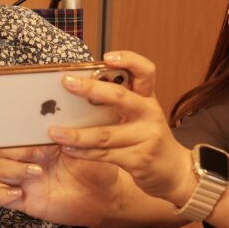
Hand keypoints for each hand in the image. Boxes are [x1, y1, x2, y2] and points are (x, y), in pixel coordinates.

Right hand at [0, 144, 121, 226]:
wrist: (105, 199)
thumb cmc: (99, 169)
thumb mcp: (90, 147)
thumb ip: (74, 135)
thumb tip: (60, 124)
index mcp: (42, 141)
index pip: (17, 132)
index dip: (19, 133)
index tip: (34, 137)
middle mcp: (30, 158)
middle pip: (3, 149)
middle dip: (14, 151)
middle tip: (36, 156)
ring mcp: (26, 179)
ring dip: (10, 170)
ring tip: (36, 173)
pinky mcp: (26, 200)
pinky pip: (2, 196)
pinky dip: (4, 194)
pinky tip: (19, 194)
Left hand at [45, 51, 193, 206]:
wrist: (173, 171)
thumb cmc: (148, 137)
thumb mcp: (141, 114)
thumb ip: (118, 101)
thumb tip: (80, 87)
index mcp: (148, 98)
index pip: (146, 71)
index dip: (129, 60)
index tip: (107, 56)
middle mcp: (149, 114)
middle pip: (120, 97)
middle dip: (91, 89)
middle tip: (67, 83)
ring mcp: (145, 138)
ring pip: (105, 134)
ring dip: (77, 134)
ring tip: (55, 131)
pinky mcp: (138, 160)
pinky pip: (105, 154)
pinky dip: (83, 152)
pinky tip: (68, 150)